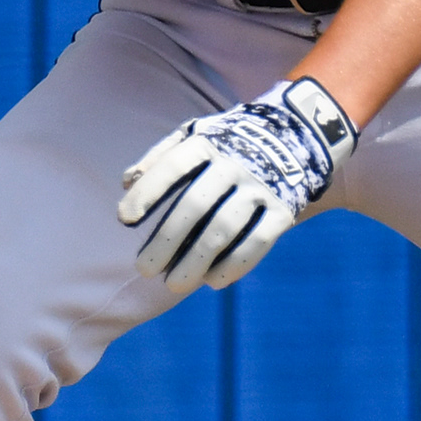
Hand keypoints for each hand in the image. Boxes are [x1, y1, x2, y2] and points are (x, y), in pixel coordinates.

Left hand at [114, 77, 358, 290]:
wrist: (295, 137)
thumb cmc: (227, 144)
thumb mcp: (195, 135)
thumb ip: (160, 157)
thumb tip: (126, 184)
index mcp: (208, 143)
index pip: (173, 167)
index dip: (148, 193)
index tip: (125, 220)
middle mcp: (235, 163)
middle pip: (196, 205)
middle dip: (166, 240)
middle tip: (144, 269)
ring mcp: (261, 187)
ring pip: (224, 228)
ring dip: (196, 260)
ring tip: (173, 285)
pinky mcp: (283, 209)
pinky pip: (258, 241)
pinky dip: (235, 264)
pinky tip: (212, 282)